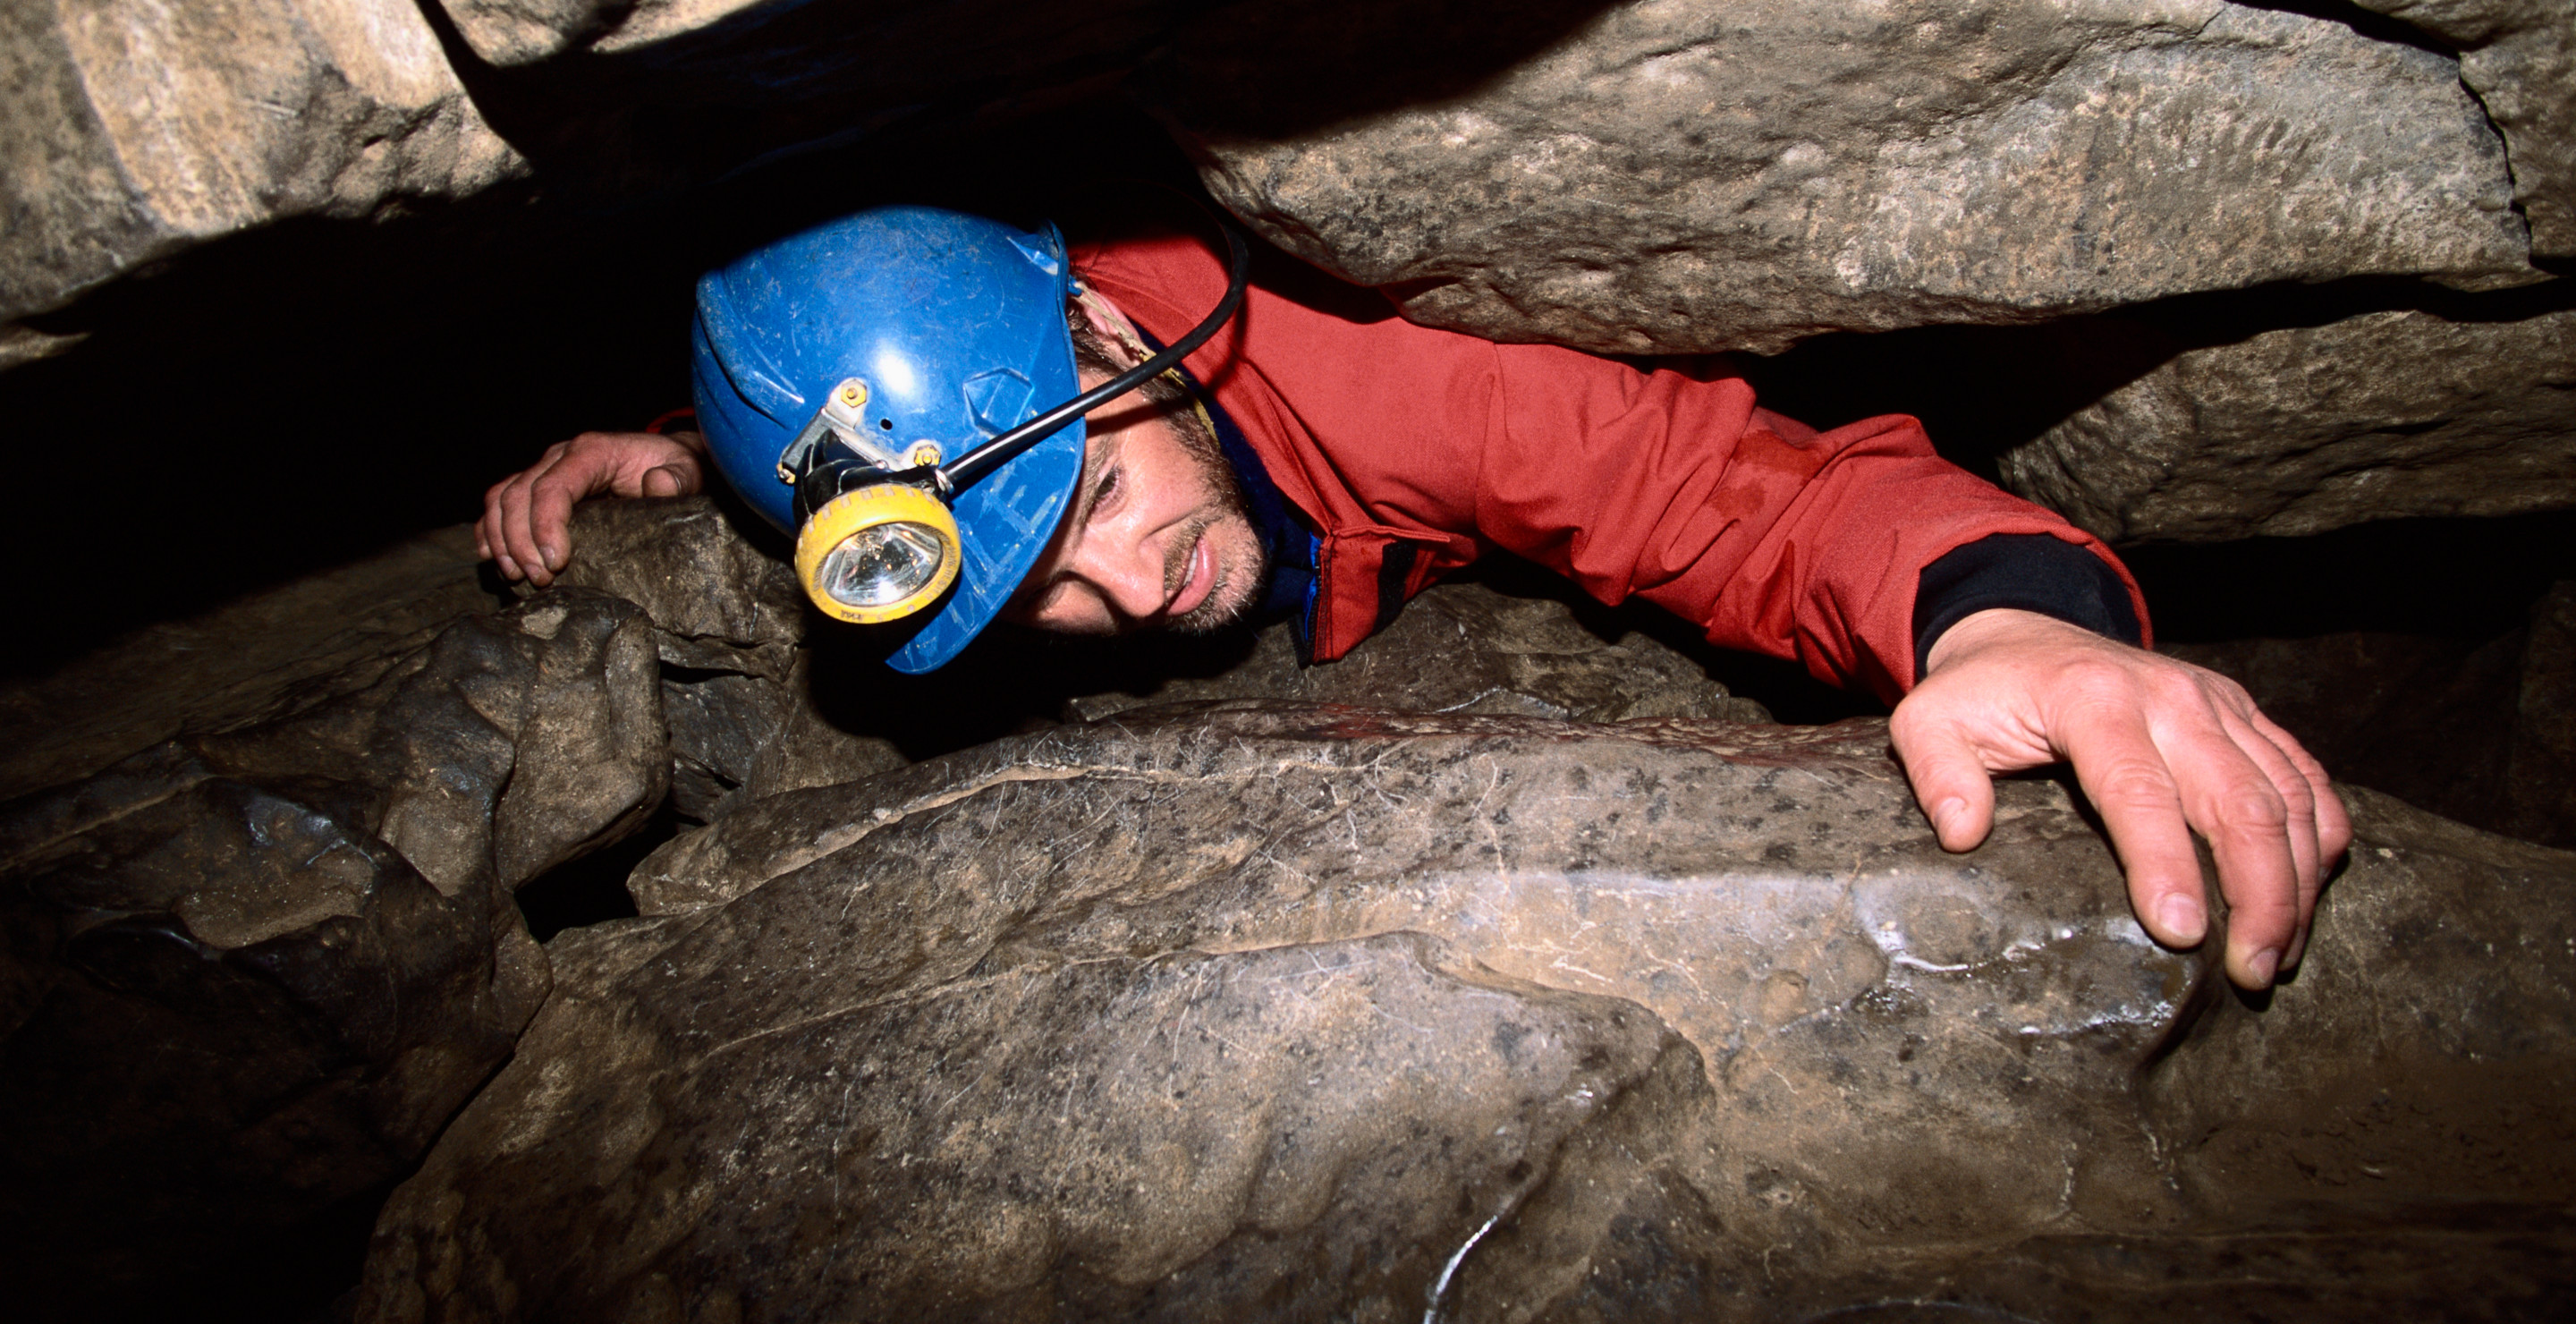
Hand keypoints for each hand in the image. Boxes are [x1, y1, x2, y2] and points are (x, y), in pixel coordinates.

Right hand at [477, 430, 706, 585]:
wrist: (665, 460)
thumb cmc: (675, 469)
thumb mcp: (688, 471)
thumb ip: (677, 478)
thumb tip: (657, 484)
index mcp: (591, 452)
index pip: (554, 486)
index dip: (545, 525)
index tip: (554, 563)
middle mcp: (560, 457)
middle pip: (519, 495)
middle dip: (521, 542)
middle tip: (538, 580)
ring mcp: (545, 470)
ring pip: (502, 499)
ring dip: (502, 541)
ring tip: (517, 577)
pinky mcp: (537, 487)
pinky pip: (500, 504)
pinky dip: (490, 532)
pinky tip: (492, 559)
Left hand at [1889, 608, 2349, 989]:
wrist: (2026, 633)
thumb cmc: (1979, 693)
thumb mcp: (1928, 722)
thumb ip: (1938, 774)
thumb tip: (1965, 834)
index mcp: (2093, 701)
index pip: (2140, 791)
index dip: (2166, 864)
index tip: (2181, 933)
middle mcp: (2171, 698)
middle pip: (2240, 802)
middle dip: (2259, 895)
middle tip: (2252, 973)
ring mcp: (2218, 703)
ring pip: (2287, 796)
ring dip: (2296, 882)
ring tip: (2278, 957)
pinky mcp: (2245, 714)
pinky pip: (2305, 776)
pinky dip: (2320, 836)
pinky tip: (2310, 895)